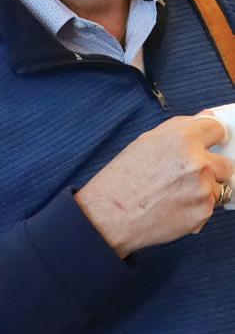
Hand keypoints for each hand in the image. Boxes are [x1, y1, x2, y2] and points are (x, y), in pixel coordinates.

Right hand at [74, 115, 232, 257]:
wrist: (110, 216)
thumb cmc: (122, 180)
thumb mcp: (146, 142)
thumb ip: (180, 128)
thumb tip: (205, 117)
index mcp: (182, 139)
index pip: (218, 129)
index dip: (215, 137)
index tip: (214, 144)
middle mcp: (196, 162)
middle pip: (225, 164)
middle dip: (211, 170)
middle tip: (186, 177)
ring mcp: (202, 189)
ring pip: (217, 188)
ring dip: (202, 191)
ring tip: (173, 195)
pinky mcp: (203, 212)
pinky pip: (209, 208)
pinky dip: (195, 210)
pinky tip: (173, 209)